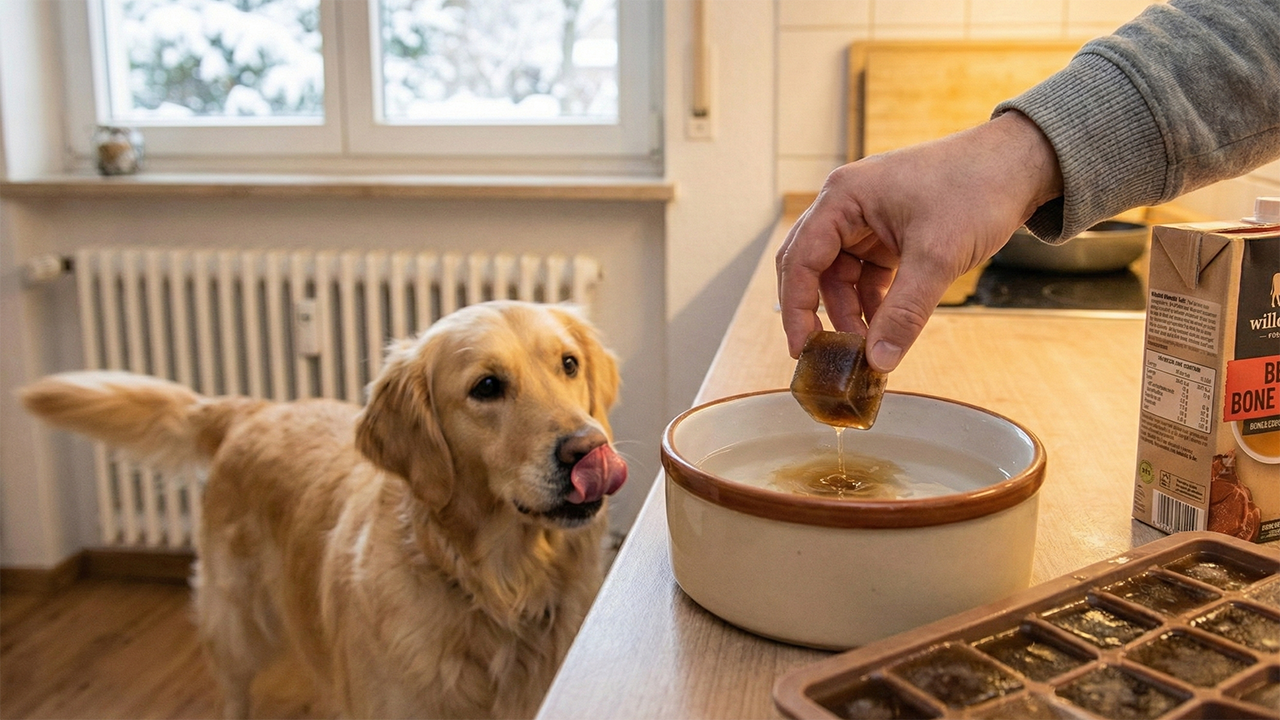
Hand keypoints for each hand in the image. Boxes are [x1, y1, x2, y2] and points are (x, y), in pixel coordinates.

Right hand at [775, 111, 1062, 371]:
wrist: (1021, 163)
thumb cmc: (977, 188)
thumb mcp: (937, 256)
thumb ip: (904, 312)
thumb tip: (879, 361)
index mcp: (844, 197)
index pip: (801, 259)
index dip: (797, 308)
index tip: (803, 349)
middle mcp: (846, 204)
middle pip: (812, 268)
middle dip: (818, 313)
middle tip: (824, 355)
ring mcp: (867, 218)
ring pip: (840, 276)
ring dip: (850, 312)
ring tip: (865, 348)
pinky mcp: (889, 231)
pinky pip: (866, 273)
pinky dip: (872, 302)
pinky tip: (884, 328)